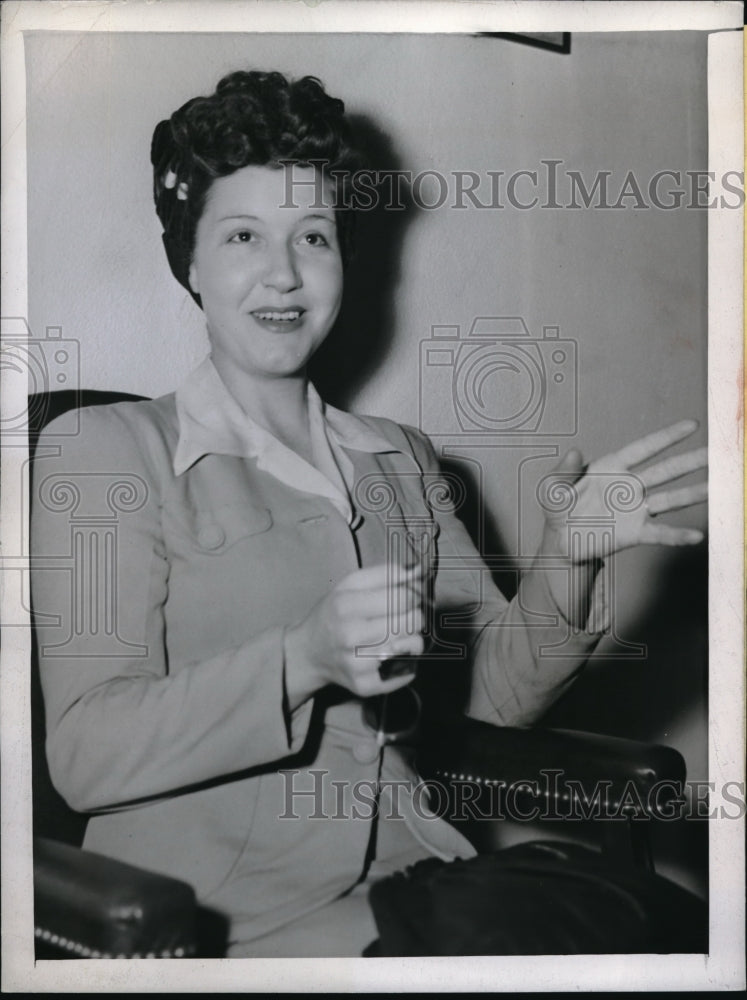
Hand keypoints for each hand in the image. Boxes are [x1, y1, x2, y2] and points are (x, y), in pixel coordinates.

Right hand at [284, 563, 424, 707]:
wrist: (308, 653)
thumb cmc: (333, 614)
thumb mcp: (349, 585)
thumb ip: (385, 574)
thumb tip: (418, 572)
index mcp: (346, 605)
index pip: (403, 597)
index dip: (413, 594)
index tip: (407, 596)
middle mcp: (351, 636)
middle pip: (412, 621)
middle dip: (413, 615)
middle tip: (402, 616)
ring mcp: (358, 664)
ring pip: (413, 646)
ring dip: (411, 638)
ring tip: (396, 635)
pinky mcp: (365, 685)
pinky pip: (407, 671)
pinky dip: (407, 661)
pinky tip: (392, 654)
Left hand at [540, 419, 706, 563]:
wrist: (561, 542)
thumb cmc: (559, 508)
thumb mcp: (552, 488)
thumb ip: (562, 470)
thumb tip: (574, 452)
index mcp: (612, 468)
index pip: (644, 449)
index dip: (667, 437)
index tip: (692, 425)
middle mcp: (630, 486)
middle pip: (666, 471)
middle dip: (691, 461)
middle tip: (717, 453)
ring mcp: (636, 509)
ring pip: (670, 498)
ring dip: (693, 493)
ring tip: (717, 487)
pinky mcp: (635, 532)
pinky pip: (660, 533)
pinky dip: (677, 535)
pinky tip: (696, 536)